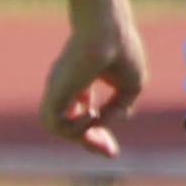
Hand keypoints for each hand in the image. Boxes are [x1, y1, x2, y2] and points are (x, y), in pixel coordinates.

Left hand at [38, 15, 146, 162]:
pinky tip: (92, 112)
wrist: (108, 32)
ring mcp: (58, 91)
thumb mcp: (131, 85)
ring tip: (100, 122)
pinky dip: (76, 127)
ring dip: (82, 136)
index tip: (112, 150)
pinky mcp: (55, 93)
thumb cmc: (122, 50)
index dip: (99, 133)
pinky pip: (56, 125)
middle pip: (69, 126)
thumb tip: (102, 123)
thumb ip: (119, 108)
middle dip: (91, 143)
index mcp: (79, 82)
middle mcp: (64, 88)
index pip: (83, 115)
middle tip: (112, 154)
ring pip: (59, 128)